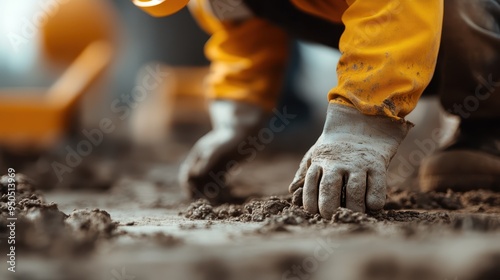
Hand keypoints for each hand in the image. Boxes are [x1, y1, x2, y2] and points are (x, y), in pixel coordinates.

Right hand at [179, 100, 264, 202]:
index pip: (187, 173)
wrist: (245, 131)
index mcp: (198, 155)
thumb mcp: (217, 148)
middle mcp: (204, 161)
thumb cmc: (229, 138)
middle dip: (198, 191)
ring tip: (214, 202)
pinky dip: (220, 188)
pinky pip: (219, 181)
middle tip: (204, 202)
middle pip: (196, 180)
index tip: (191, 195)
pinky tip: (225, 196)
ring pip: (208, 182)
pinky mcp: (225, 167)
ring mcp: (215, 164)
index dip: (187, 185)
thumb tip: (196, 174)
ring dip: (209, 192)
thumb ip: (207, 161)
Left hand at [289, 103, 410, 217]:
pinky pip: (377, 186)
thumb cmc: (336, 147)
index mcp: (321, 161)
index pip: (311, 183)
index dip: (310, 200)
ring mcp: (358, 163)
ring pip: (354, 190)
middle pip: (330, 188)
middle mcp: (338, 163)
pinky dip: (374, 200)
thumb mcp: (317, 154)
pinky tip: (371, 207)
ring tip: (352, 215)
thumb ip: (305, 173)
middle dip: (328, 206)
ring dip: (353, 206)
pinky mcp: (377, 164)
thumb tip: (291, 190)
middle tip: (329, 217)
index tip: (313, 212)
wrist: (364, 121)